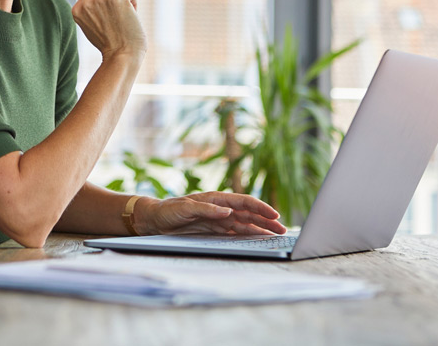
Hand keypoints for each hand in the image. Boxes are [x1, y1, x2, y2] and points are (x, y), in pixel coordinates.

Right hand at [73, 0, 146, 60]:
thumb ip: (86, 7)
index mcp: (77, 8)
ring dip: (125, 4)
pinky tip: (130, 17)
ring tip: (122, 21)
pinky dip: (134, 3)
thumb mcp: (90, 25)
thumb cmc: (109, 43)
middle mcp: (87, 1)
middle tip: (115, 23)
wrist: (121, 56)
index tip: (107, 21)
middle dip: (115, 3)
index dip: (105, 4)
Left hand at [135, 192, 288, 235]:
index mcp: (216, 199)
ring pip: (245, 223)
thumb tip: (227, 212)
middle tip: (282, 230)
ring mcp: (219, 219)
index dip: (260, 208)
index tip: (274, 216)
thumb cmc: (168, 210)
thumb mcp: (185, 208)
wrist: (154, 219)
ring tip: (275, 235)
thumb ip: (206, 210)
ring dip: (260, 228)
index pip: (244, 202)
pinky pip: (236, 231)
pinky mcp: (215, 229)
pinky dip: (248, 234)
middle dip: (267, 220)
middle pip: (249, 213)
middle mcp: (221, 208)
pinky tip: (257, 238)